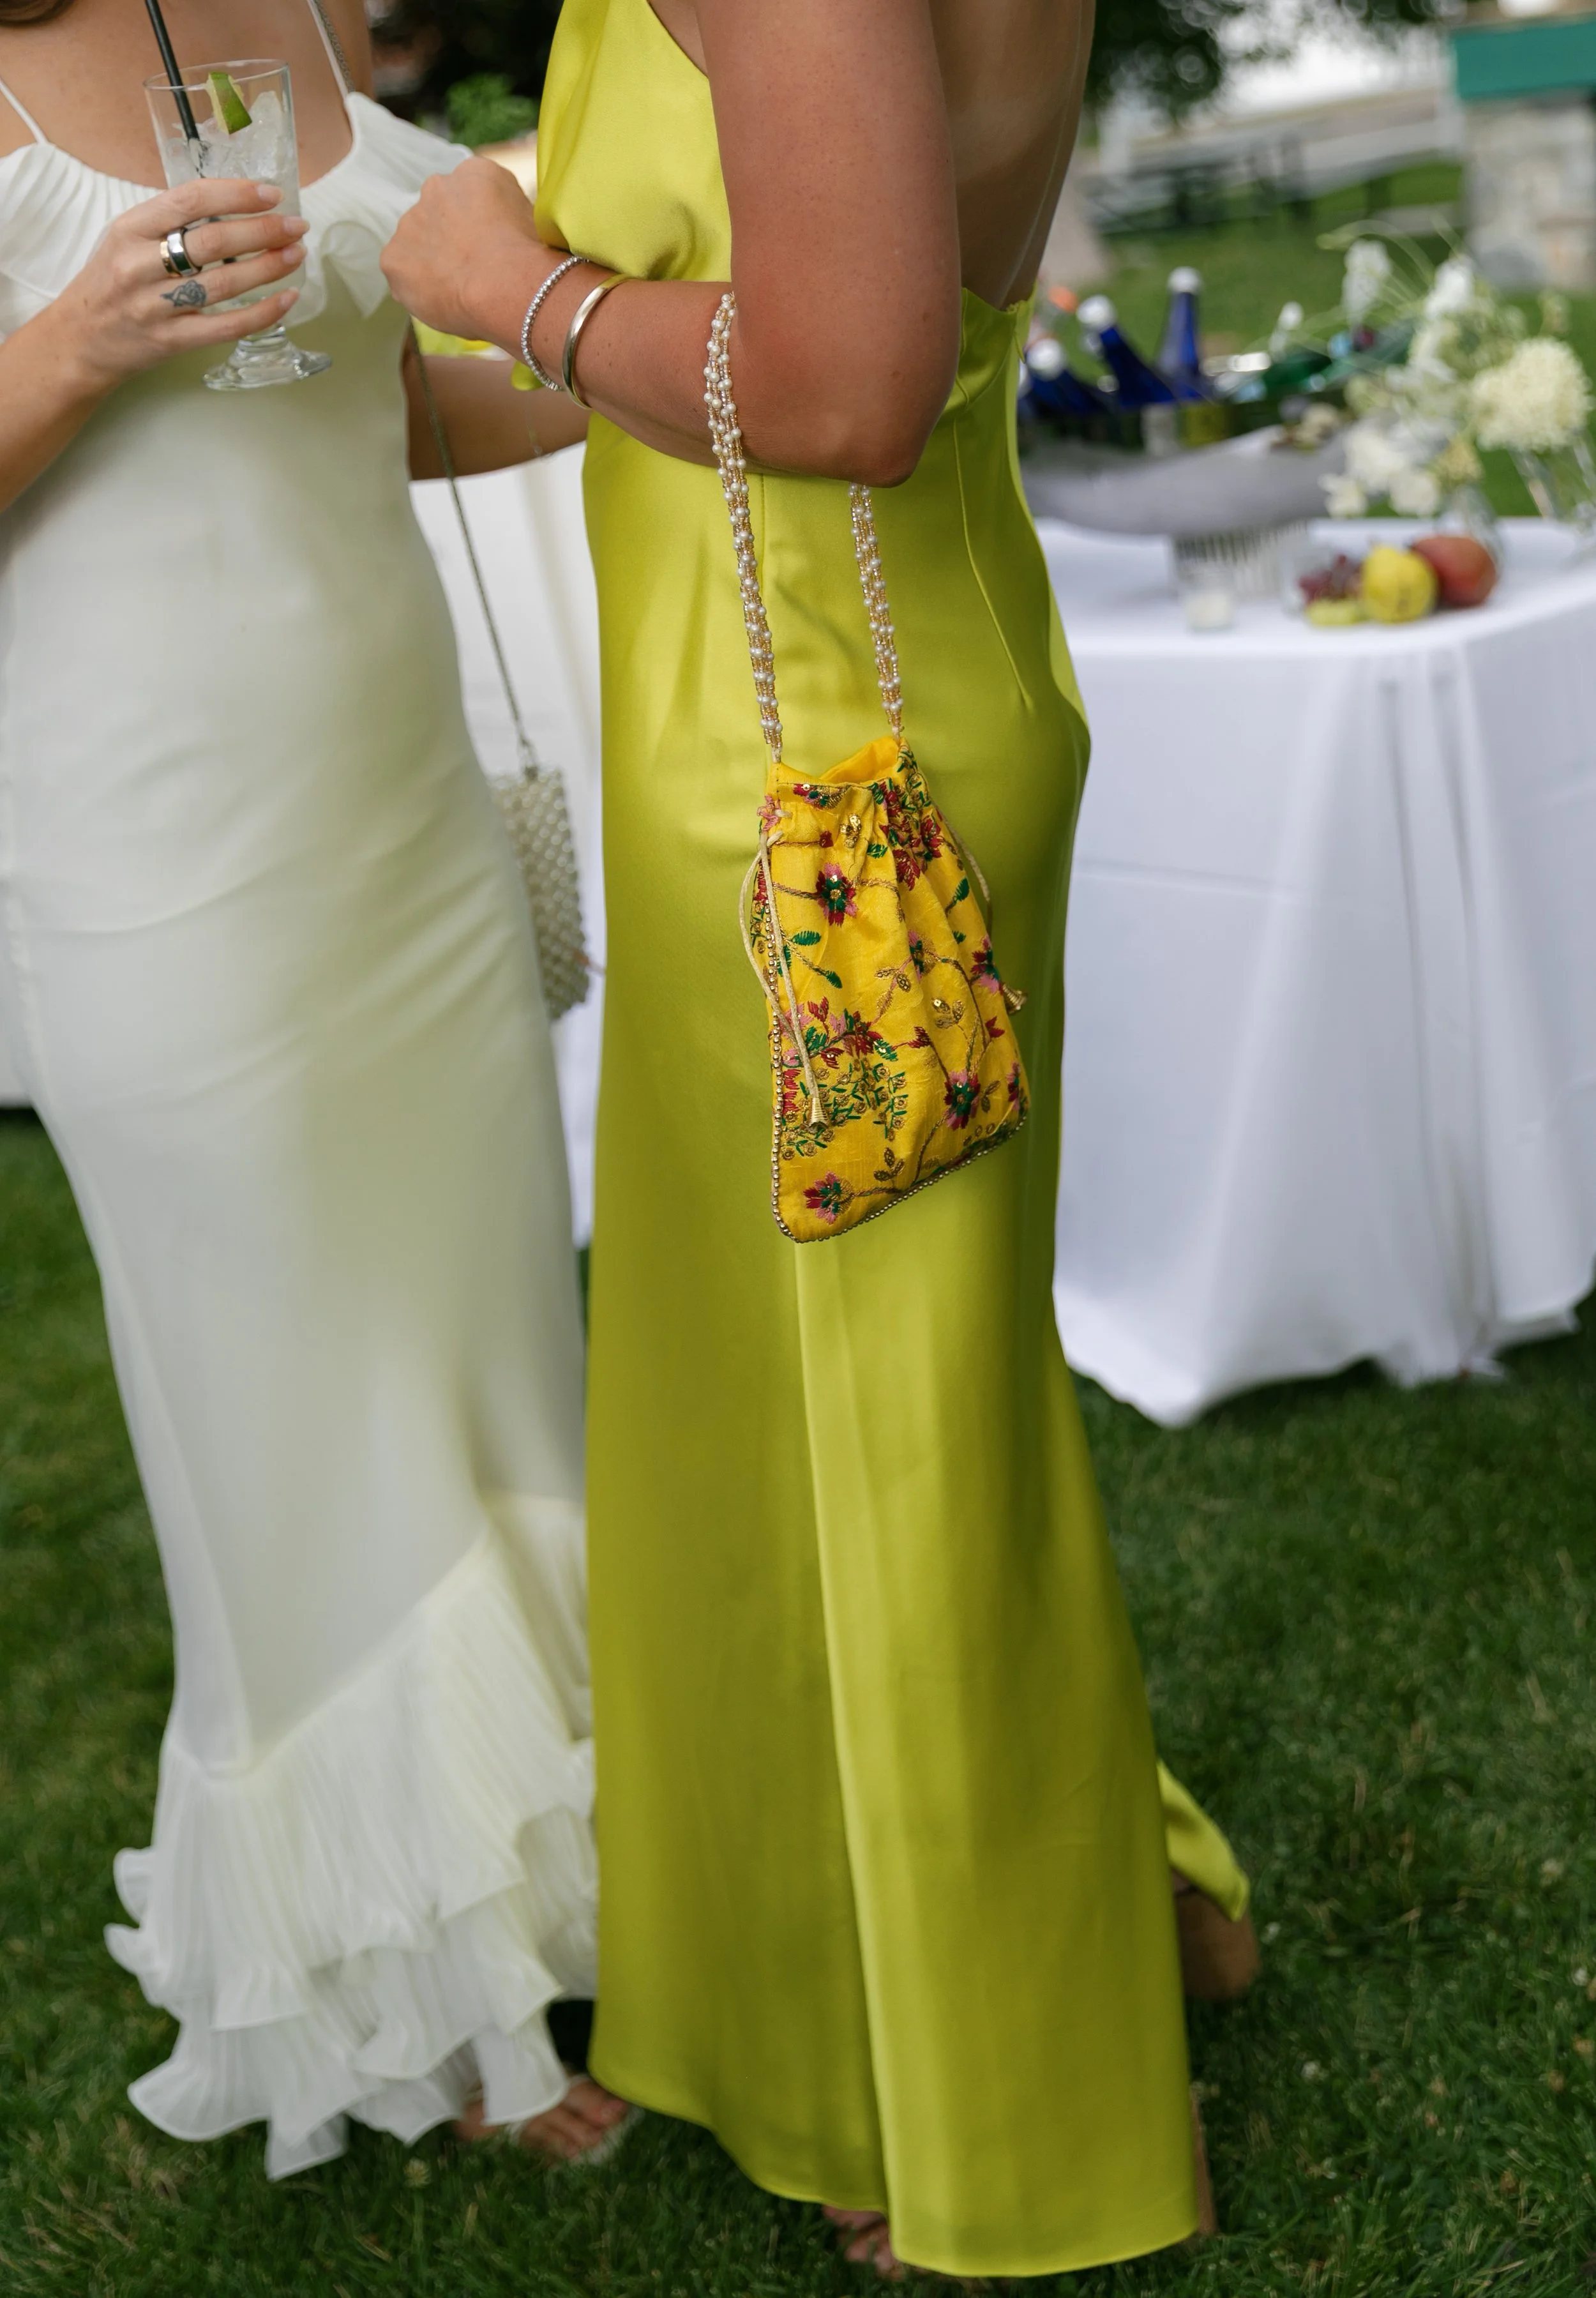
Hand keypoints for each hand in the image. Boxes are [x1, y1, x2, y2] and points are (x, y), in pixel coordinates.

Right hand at [45, 178, 308, 394]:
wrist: (80, 339)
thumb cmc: (110, 282)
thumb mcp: (127, 238)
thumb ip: (170, 221)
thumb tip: (233, 206)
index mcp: (130, 228)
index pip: (191, 201)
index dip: (237, 194)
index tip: (272, 194)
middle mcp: (140, 265)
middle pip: (214, 242)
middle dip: (264, 231)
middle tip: (296, 226)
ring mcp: (156, 306)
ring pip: (225, 283)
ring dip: (270, 267)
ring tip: (296, 254)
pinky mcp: (171, 341)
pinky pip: (226, 326)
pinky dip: (263, 312)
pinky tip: (287, 298)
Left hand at [382, 156, 552, 350]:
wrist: (508, 286)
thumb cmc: (531, 259)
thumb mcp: (531, 218)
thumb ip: (507, 213)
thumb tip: (502, 228)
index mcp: (474, 172)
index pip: (470, 198)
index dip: (481, 227)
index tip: (492, 249)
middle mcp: (436, 187)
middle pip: (440, 216)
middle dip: (452, 240)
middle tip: (475, 271)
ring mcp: (410, 221)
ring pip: (419, 245)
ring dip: (434, 263)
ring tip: (462, 291)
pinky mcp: (393, 258)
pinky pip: (404, 276)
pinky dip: (419, 290)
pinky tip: (445, 301)